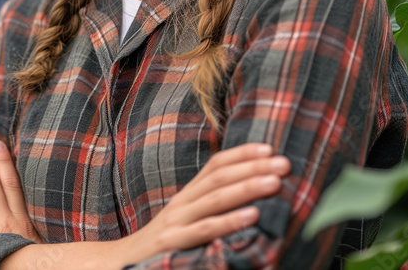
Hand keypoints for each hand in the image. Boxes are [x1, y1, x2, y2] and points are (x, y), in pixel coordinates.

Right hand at [127, 142, 289, 261]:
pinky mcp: (173, 243)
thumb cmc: (167, 244)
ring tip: (275, 182)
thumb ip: (210, 208)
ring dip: (247, 188)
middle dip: (252, 167)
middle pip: (218, 177)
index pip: (215, 166)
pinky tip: (253, 216)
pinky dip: (230, 221)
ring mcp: (176, 221)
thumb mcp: (186, 220)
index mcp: (187, 196)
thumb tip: (250, 197)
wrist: (124, 262)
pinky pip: (205, 230)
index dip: (241, 154)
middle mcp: (182, 203)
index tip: (269, 148)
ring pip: (214, 199)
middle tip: (284, 163)